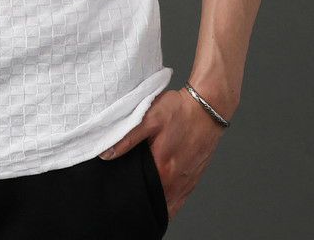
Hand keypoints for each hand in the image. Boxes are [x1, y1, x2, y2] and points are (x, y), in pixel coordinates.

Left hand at [97, 87, 227, 220]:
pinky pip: (178, 202)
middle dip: (139, 199)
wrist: (207, 108)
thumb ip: (127, 138)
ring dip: (154, 203)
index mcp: (162, 169)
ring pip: (166, 205)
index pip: (138, 192)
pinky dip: (167, 203)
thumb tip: (106, 154)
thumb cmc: (179, 111)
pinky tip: (158, 198)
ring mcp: (185, 183)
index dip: (126, 191)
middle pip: (152, 200)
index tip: (117, 189)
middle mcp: (175, 182)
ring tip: (140, 195)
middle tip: (126, 192)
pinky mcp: (193, 180)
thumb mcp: (149, 118)